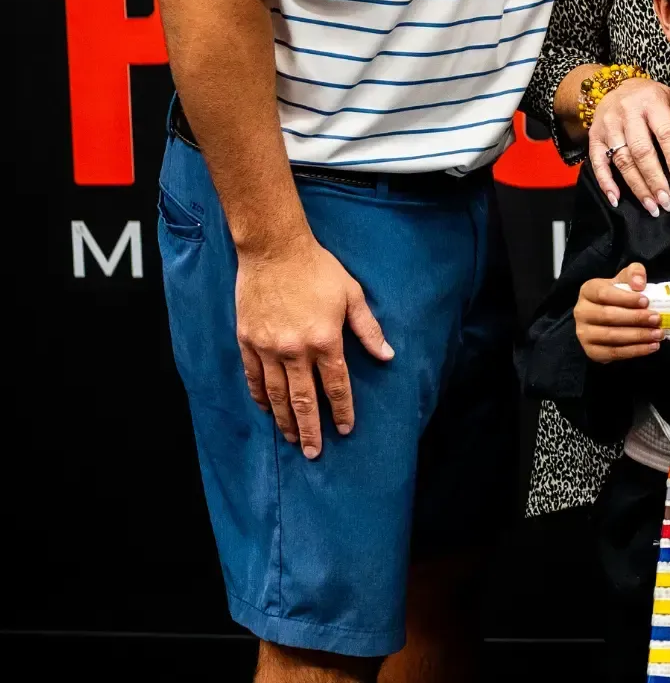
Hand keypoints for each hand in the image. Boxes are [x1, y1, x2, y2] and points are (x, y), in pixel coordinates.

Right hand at [235, 236, 393, 459]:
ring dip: (284, 420)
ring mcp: (268, 348)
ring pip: (276, 395)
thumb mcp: (352, 295)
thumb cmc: (318, 269)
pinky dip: (260, 397)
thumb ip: (368, 329)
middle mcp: (295, 350)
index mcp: (325, 339)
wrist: (274, 249)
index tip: (346, 430)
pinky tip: (266, 410)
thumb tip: (387, 356)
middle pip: (304, 400)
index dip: (342, 410)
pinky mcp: (247, 341)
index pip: (336, 385)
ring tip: (291, 439)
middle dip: (310, 430)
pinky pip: (253, 378)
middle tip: (313, 454)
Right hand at [575, 263, 664, 362]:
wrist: (611, 316)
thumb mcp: (626, 279)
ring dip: (638, 336)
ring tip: (657, 334)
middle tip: (657, 319)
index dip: (626, 299)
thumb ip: (634, 273)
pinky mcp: (591, 351)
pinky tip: (651, 347)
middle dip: (636, 318)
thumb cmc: (619, 295)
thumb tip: (639, 283)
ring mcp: (584, 334)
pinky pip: (613, 353)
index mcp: (588, 290)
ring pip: (611, 336)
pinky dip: (634, 351)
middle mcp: (581, 312)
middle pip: (608, 316)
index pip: (604, 294)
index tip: (646, 301)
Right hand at [588, 79, 669, 216]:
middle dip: (655, 179)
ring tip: (651, 206)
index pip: (665, 133)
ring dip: (637, 186)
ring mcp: (608, 125)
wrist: (615, 85)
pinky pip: (597, 162)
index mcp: (651, 101)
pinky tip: (616, 199)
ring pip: (622, 159)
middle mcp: (627, 112)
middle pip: (641, 151)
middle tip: (666, 202)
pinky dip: (605, 182)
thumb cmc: (649, 97)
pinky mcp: (594, 135)